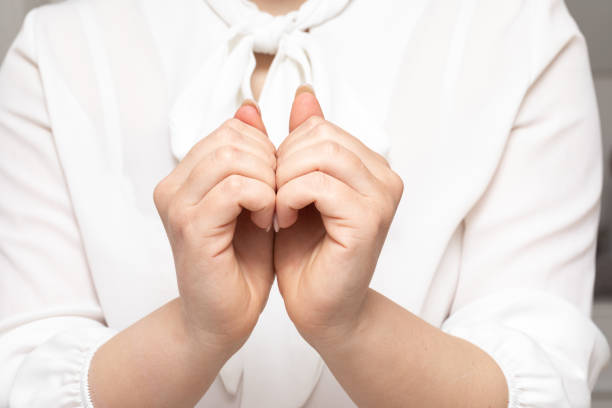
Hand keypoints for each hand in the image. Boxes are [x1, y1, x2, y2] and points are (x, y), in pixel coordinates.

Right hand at [154, 101, 276, 355]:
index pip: (232, 131)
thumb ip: (252, 156)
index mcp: (184, 176)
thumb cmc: (242, 261)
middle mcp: (172, 186)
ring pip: (234, 158)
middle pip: (232, 138)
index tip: (276, 183)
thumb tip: (251, 108)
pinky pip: (236, 188)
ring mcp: (177, 206)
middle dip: (270, 163)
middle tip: (278, 196)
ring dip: (268, 181)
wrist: (225, 317)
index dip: (266, 150)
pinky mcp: (191, 228)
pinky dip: (263, 199)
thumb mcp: (254, 198)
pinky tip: (266, 220)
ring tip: (273, 209)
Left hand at [274, 87, 403, 347]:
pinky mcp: (369, 221)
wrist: (319, 308)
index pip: (319, 127)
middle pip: (320, 135)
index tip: (273, 183)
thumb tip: (304, 94)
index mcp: (370, 166)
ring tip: (276, 207)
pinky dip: (289, 197)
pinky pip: (319, 184)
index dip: (285, 150)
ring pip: (320, 155)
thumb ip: (303, 143)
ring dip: (284, 179)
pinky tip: (283, 219)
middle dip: (282, 162)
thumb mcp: (297, 187)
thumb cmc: (306, 252)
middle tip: (271, 196)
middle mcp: (385, 178)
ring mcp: (381, 198)